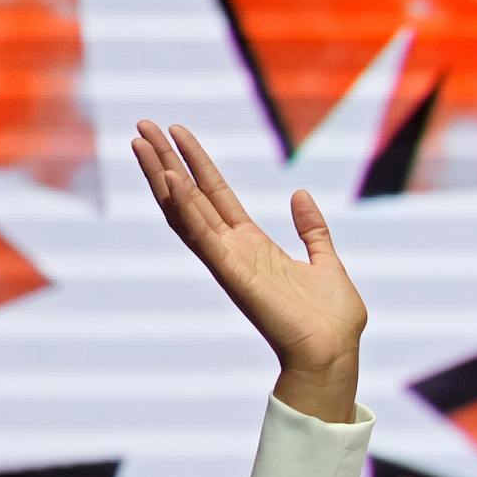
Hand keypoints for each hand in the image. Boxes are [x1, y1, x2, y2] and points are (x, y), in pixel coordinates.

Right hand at [131, 119, 367, 376]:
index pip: (215, 194)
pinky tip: (170, 178)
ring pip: (185, 211)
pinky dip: (186, 207)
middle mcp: (234, 251)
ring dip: (162, 175)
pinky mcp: (233, 274)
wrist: (335, 352)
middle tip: (142, 124)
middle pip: (191, 196)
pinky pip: (203, 236)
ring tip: (141, 141)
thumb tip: (301, 195)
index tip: (176, 131)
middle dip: (166, 160)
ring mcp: (229, 262)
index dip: (196, 162)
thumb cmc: (332, 319)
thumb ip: (312, 229)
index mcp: (253, 245)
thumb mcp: (326, 260)